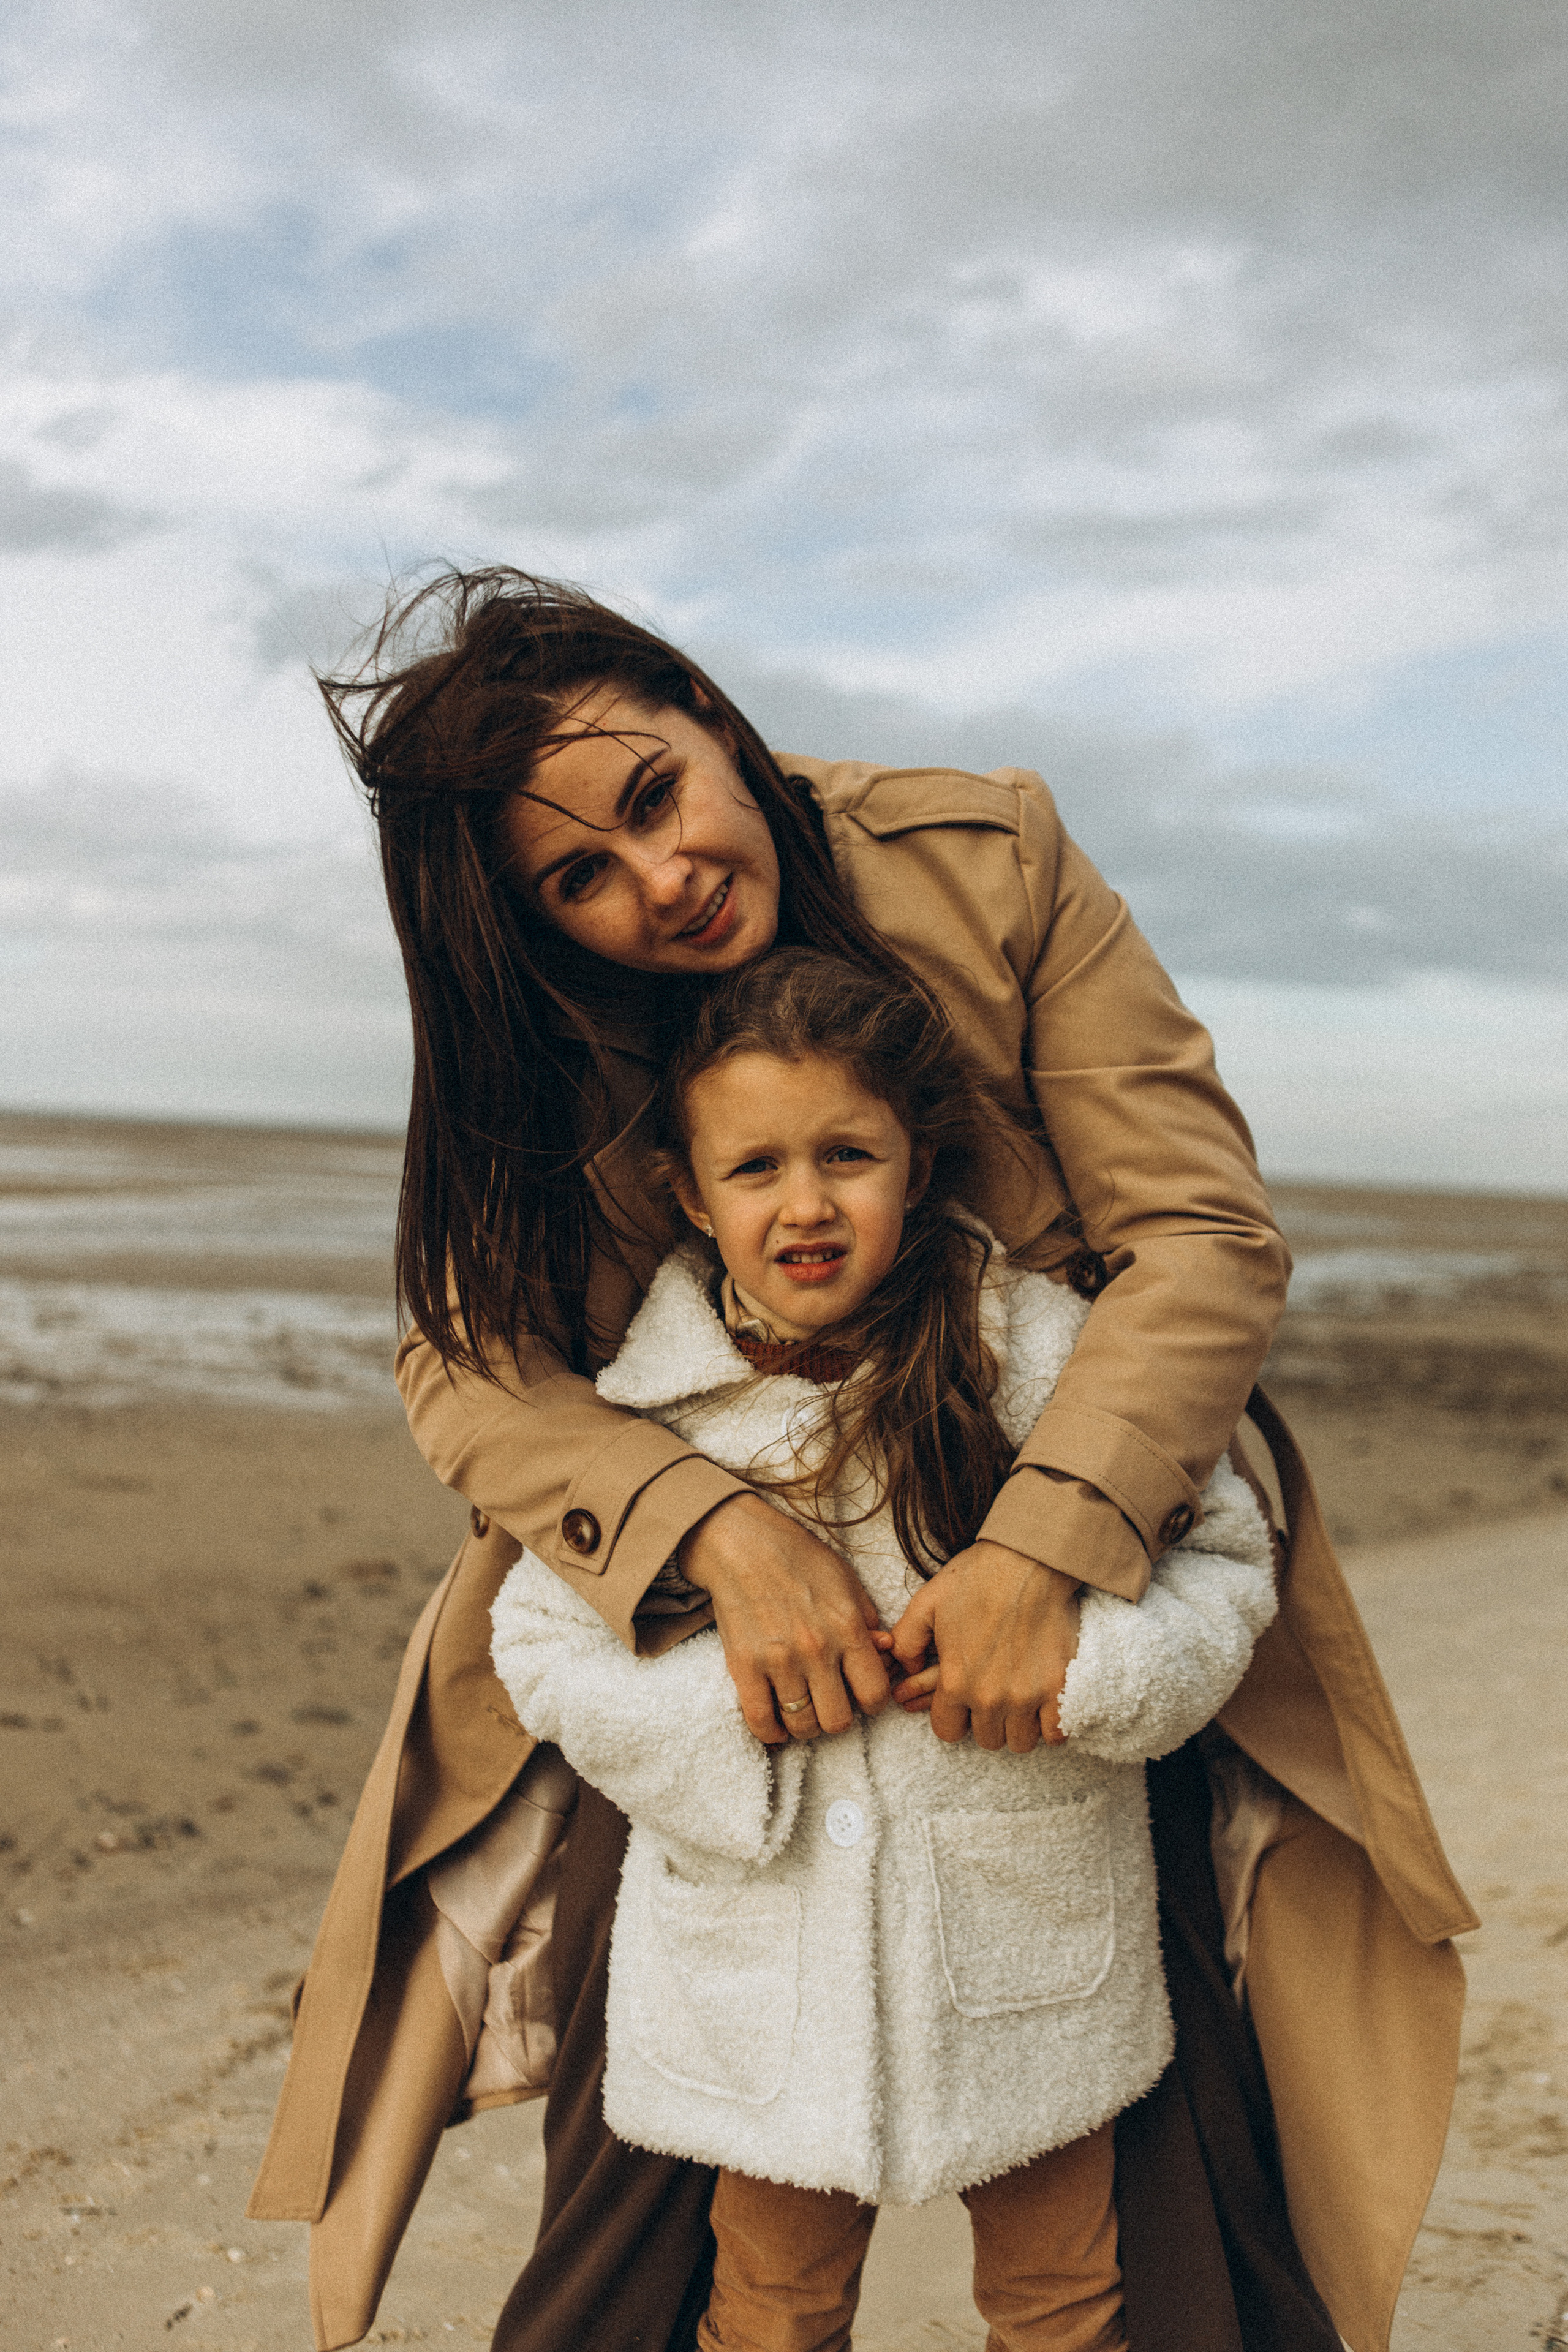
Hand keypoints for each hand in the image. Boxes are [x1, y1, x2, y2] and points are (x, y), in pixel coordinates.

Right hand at [678, 1492, 891, 1744]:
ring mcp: (778, 1661)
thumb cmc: (799, 1558)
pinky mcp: (743, 1666)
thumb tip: (885, 1653)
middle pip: (838, 1720)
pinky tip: (777, 1723)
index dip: (872, 1702)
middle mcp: (816, 1650)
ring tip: (804, 1711)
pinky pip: (761, 1721)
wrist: (743, 1544)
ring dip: (806, 1725)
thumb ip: (869, 1621)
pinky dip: (771, 1732)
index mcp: (847, 1628)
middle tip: (830, 1702)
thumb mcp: (846, 1582)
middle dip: (838, 1716)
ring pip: (802, 1724)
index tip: (861, 1695)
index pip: (875, 1695)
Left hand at [888, 1541, 1081, 1752]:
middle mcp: (990, 1697)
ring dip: (1016, 1726)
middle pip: (985, 1739)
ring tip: (1016, 1702)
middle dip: (984, 1721)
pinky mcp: (1060, 1688)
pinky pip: (1055, 1734)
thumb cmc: (976, 1578)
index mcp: (955, 1681)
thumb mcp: (926, 1603)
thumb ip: (906, 1641)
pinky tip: (1043, 1708)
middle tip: (991, 1696)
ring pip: (1019, 1742)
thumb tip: (905, 1670)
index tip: (962, 1702)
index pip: (947, 1731)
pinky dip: (1049, 1726)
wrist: (1028, 1561)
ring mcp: (1027, 1695)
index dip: (952, 1717)